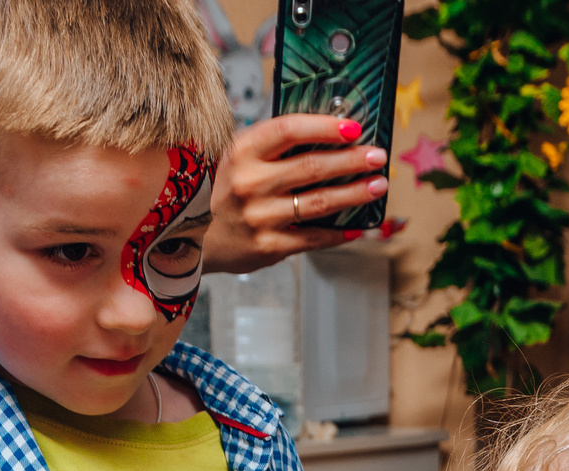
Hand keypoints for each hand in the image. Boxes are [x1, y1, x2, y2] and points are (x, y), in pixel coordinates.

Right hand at [203, 115, 394, 273]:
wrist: (190, 237)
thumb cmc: (222, 189)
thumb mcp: (235, 156)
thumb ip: (272, 145)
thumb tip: (328, 131)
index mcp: (241, 151)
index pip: (288, 130)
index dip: (324, 127)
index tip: (353, 127)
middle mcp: (249, 182)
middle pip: (312, 167)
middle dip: (352, 160)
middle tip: (378, 157)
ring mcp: (259, 216)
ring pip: (319, 202)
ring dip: (355, 194)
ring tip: (378, 186)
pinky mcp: (268, 245)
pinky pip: (313, 238)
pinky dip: (339, 233)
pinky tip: (358, 227)